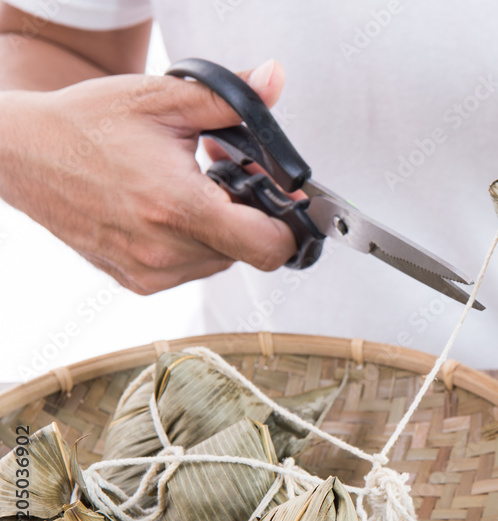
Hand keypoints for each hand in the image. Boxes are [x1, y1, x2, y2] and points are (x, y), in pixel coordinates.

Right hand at [0, 60, 296, 294]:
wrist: (22, 152)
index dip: (290, 224)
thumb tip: (274, 80)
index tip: (288, 200)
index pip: (268, 245)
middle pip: (249, 252)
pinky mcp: (135, 281)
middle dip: (253, 216)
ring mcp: (149, 272)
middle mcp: (163, 250)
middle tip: (231, 177)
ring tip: (194, 187)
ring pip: (222, 262)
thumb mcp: (164, 98)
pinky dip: (194, 242)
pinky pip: (191, 269)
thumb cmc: (86, 124)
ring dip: (223, 229)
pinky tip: (171, 209)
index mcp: (177, 206)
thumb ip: (231, 99)